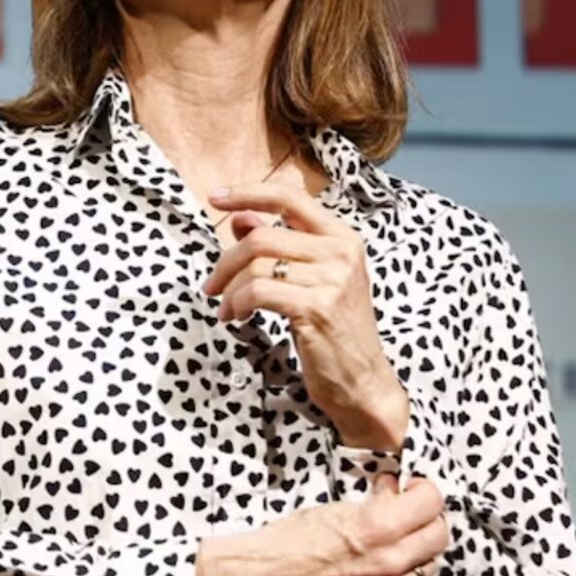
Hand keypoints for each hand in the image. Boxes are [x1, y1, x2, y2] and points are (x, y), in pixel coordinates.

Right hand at [195, 476, 447, 575]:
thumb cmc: (284, 543)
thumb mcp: (329, 509)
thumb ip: (371, 503)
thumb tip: (393, 492)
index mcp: (376, 529)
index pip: (431, 503)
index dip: (424, 488)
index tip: (413, 486)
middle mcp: (389, 564)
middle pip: (439, 535)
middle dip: (429, 516)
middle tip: (411, 507)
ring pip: (431, 566)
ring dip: (421, 547)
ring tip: (399, 536)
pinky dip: (410, 575)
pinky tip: (392, 563)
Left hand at [204, 182, 406, 449]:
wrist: (363, 382)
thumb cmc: (334, 330)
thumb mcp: (311, 280)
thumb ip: (278, 246)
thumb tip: (239, 219)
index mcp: (342, 237)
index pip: (289, 197)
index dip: (248, 193)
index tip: (216, 198)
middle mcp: (341, 252)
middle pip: (261, 238)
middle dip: (226, 263)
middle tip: (212, 286)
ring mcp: (332, 279)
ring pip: (255, 266)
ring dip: (229, 289)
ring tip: (227, 308)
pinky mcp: (317, 307)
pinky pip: (258, 292)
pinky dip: (237, 303)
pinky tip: (236, 317)